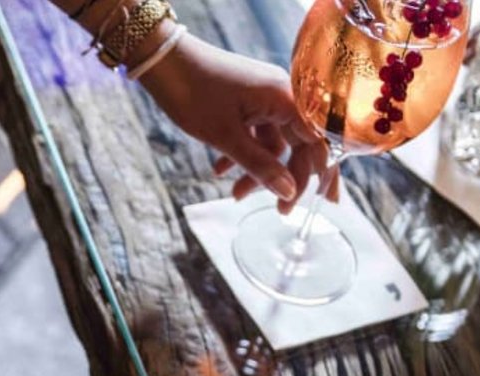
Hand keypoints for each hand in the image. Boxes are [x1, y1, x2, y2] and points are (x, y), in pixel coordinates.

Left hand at [139, 35, 333, 213]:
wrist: (163, 61)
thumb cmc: (193, 93)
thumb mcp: (226, 137)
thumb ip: (260, 166)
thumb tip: (289, 192)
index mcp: (285, 99)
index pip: (317, 143)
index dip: (317, 176)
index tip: (313, 205)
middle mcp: (281, 95)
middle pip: (298, 144)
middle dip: (285, 177)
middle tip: (280, 210)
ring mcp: (264, 97)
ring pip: (273, 142)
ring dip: (257, 168)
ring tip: (234, 193)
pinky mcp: (247, 100)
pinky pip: (256, 132)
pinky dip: (243, 152)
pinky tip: (220, 170)